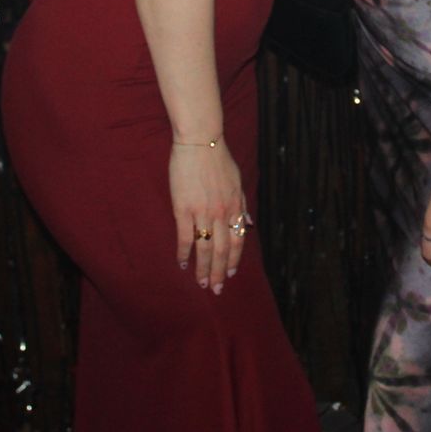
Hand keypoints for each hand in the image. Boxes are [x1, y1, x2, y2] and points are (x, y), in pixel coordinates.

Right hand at [170, 139, 247, 293]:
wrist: (201, 142)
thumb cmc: (218, 159)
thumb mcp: (237, 182)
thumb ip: (241, 205)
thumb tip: (248, 224)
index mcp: (235, 207)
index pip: (238, 241)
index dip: (235, 260)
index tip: (232, 274)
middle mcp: (222, 213)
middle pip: (223, 250)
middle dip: (221, 272)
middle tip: (217, 289)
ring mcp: (203, 212)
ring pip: (206, 248)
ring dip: (204, 268)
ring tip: (202, 283)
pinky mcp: (184, 209)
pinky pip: (185, 237)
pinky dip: (184, 253)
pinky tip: (182, 263)